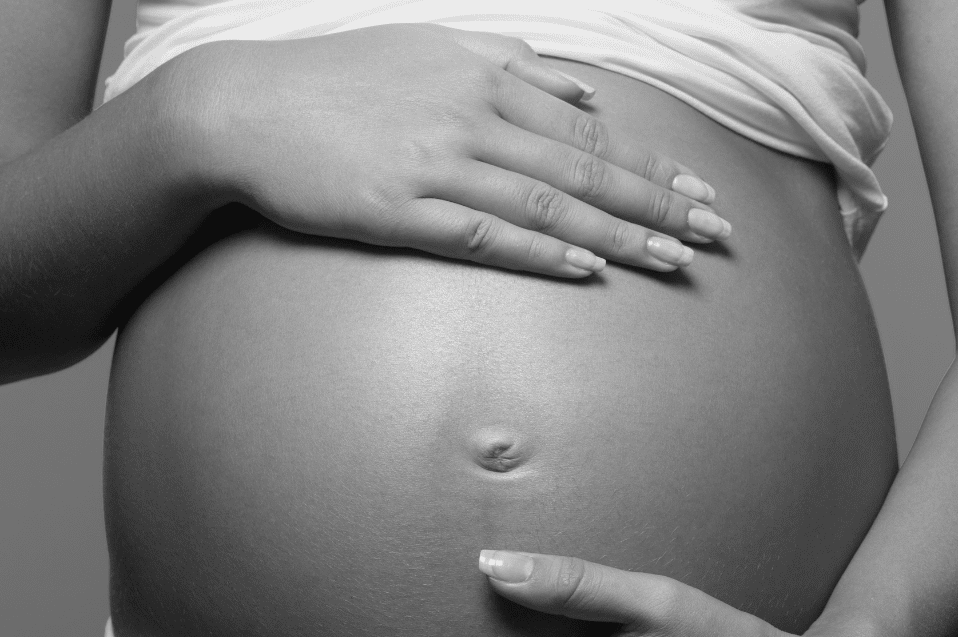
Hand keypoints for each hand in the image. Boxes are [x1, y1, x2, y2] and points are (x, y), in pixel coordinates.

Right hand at [165, 25, 729, 277]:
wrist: (243, 107)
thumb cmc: (337, 79)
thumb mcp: (429, 45)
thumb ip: (512, 61)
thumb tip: (585, 89)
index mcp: (484, 75)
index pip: (589, 127)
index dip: (651, 163)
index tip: (700, 190)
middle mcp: (471, 115)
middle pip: (584, 166)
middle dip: (658, 203)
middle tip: (714, 234)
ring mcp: (435, 163)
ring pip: (547, 203)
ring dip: (616, 236)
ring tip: (671, 261)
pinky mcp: (399, 209)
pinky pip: (485, 234)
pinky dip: (540, 251)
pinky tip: (584, 269)